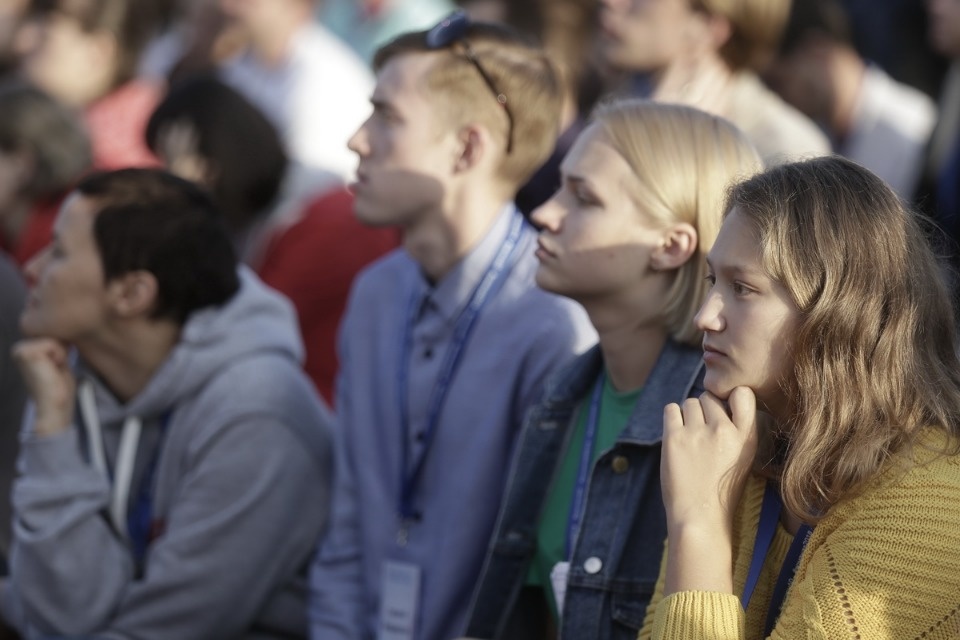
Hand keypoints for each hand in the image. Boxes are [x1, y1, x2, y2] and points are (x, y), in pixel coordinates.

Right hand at [11, 338, 75, 436]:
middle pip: (54, 333)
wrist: (55, 406)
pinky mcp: (26, 353)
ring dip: (61, 354)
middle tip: (56, 369)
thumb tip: (67, 332)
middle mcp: (19, 348)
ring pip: (54, 338)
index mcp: (26, 349)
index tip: (57, 367)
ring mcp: (20, 349)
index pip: (55, 334)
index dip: (63, 350)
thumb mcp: (59, 360)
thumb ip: (58, 345)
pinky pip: (54, 344)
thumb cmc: (60, 387)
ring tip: (54, 369)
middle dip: (62, 351)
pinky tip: (53, 369)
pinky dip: (59, 356)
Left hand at [661, 387, 757, 537]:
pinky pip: (671, 409)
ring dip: (687, 415)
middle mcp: (723, 430)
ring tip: (689, 439)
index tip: (724, 410)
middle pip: (709, 398)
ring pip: (689, 402)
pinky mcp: (674, 438)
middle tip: (702, 434)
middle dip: (704, 411)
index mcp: (746, 437)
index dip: (730, 397)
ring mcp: (697, 433)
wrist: (700, 517)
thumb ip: (736, 431)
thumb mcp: (743, 459)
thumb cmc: (720, 491)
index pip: (742, 393)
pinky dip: (672, 418)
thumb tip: (718, 403)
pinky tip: (676, 436)